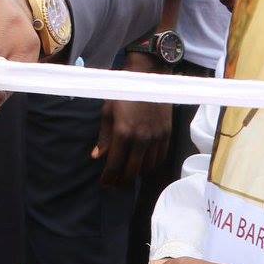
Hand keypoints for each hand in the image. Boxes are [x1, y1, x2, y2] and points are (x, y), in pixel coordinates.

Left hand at [96, 52, 175, 187]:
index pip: (114, 164)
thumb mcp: (107, 112)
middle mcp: (141, 138)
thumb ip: (104, 137)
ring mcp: (156, 137)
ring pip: (147, 167)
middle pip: (132, 171)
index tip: (104, 184)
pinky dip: (151, 165)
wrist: (149, 78)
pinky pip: (160, 158)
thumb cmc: (123, 93)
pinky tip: (143, 166)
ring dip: (136, 174)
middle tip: (115, 185)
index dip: (108, 177)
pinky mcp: (167, 134)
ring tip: (128, 176)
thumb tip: (97, 156)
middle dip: (122, 181)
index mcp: (123, 132)